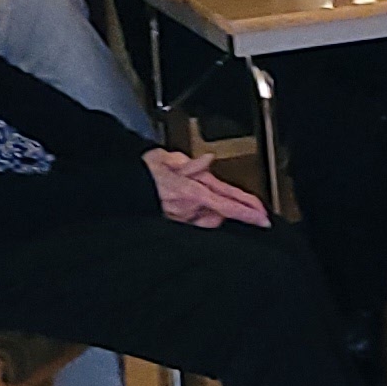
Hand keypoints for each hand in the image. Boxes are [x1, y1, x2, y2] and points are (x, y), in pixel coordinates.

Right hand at [146, 149, 268, 228]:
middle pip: (224, 214)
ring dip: (216, 212)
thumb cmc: (142, 173)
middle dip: (235, 209)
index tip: (263, 218)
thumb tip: (207, 160)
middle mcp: (189, 209)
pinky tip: (198, 209)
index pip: (229, 203)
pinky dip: (202, 216)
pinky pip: (196, 223)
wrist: (123, 188)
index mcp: (192, 192)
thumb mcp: (168, 160)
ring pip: (211, 220)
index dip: (249, 211)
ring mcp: (183, 219)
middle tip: (248, 209)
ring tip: (211, 200)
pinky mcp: (175, 225)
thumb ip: (191, 165)